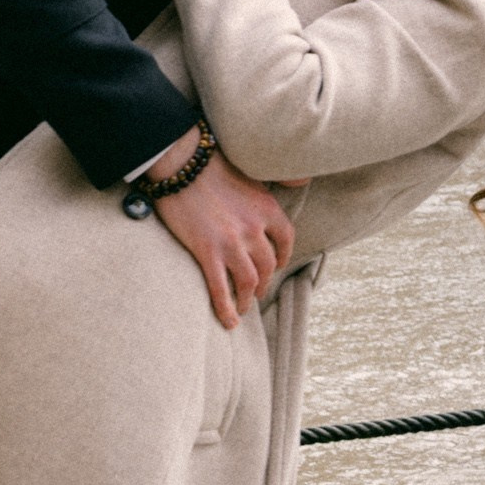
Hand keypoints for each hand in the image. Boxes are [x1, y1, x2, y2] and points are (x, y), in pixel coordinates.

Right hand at [151, 145, 302, 327]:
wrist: (180, 162)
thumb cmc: (211, 164)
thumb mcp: (251, 172)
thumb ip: (273, 184)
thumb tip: (304, 181)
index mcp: (267, 208)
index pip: (286, 240)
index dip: (283, 257)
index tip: (275, 265)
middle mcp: (254, 228)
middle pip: (268, 266)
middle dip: (264, 282)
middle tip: (256, 291)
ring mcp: (231, 242)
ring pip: (249, 282)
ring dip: (248, 299)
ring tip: (242, 308)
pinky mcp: (207, 252)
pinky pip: (221, 289)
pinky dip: (226, 308)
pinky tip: (228, 321)